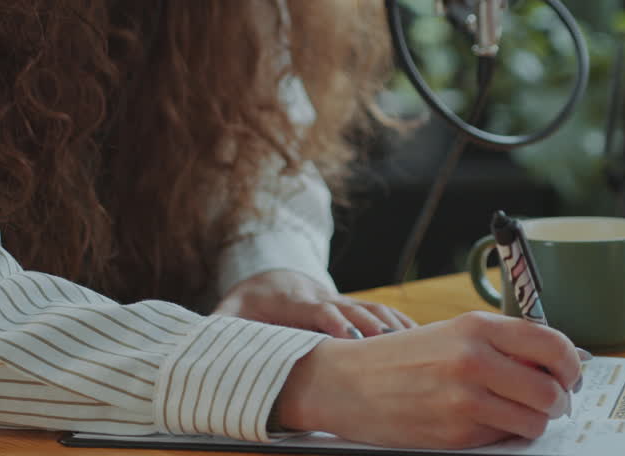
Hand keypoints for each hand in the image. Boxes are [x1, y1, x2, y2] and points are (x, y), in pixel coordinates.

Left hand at [213, 269, 416, 337]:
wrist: (268, 277)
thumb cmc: (247, 304)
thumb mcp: (227, 312)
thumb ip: (218, 327)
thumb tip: (204, 341)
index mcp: (291, 301)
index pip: (314, 310)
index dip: (331, 321)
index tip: (347, 336)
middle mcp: (320, 298)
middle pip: (350, 309)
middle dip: (371, 326)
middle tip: (392, 346)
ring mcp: (338, 301)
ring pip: (371, 308)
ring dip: (392, 325)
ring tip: (416, 345)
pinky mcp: (351, 307)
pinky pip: (381, 312)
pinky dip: (401, 324)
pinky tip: (420, 338)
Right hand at [274, 311, 582, 448]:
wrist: (348, 382)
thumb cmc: (402, 358)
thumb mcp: (452, 334)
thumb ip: (502, 344)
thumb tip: (559, 362)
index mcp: (476, 327)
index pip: (553, 345)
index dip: (572, 365)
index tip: (570, 375)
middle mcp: (474, 359)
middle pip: (551, 390)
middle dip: (559, 401)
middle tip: (550, 402)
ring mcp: (465, 399)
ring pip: (535, 420)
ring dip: (535, 422)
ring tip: (518, 415)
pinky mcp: (455, 434)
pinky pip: (504, 439)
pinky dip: (505, 435)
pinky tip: (486, 423)